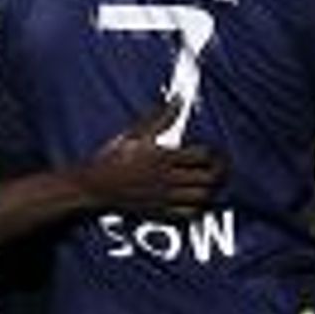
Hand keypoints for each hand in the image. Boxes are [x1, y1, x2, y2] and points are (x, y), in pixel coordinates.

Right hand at [73, 100, 226, 217]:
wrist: (94, 187)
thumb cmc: (114, 158)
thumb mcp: (135, 134)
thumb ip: (161, 117)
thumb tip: (178, 99)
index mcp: (163, 157)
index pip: (202, 156)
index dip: (214, 153)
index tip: (215, 151)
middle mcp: (167, 179)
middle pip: (207, 178)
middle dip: (219, 173)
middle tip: (220, 168)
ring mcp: (164, 198)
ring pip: (201, 197)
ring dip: (212, 190)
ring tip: (211, 184)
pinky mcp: (159, 212)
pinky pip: (188, 214)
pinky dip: (198, 208)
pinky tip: (197, 200)